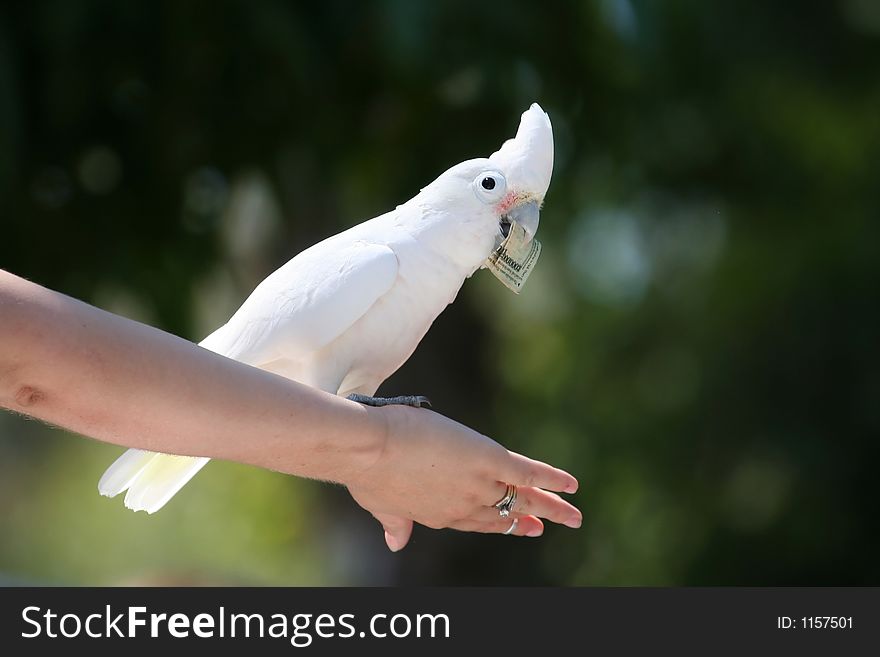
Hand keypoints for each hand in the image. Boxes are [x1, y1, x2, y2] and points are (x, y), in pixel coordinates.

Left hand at [344, 404, 581, 551]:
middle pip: (508, 514)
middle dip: (535, 519)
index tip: (522, 526)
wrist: (368, 448)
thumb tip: (395, 542)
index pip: (480, 521)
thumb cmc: (365, 472)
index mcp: (440, 514)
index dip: (504, 524)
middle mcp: (464, 505)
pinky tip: (570, 483)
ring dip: (552, 504)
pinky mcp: (488, 459)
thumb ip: (394, 522)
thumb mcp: (380, 504)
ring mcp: (478, 483)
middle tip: (561, 522)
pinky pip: (528, 471)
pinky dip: (550, 477)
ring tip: (575, 513)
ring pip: (523, 497)